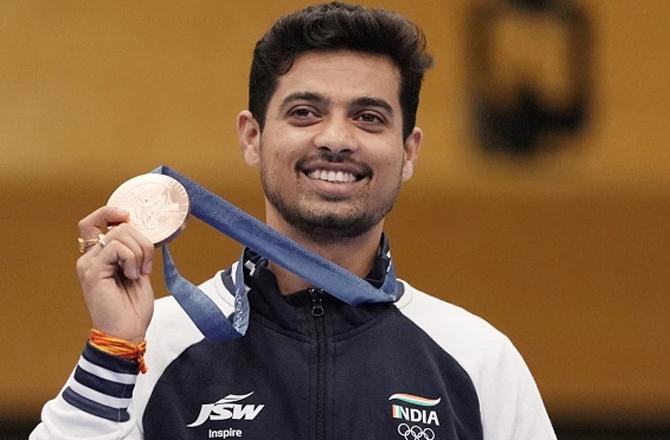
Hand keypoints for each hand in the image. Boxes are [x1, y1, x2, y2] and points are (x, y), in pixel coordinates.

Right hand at [76, 207, 154, 342]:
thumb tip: (139, 228)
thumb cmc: (133, 307)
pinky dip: (132, 258)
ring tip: (139, 273)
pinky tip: (133, 275)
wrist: (127, 332)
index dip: (111, 212)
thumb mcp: (138, 271)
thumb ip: (134, 250)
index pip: (94, 221)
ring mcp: (88, 264)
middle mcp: (88, 258)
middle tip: (146, 265)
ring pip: (119, 233)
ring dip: (140, 251)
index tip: (129, 216)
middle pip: (116, 225)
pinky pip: (116, 247)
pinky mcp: (92, 271)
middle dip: (142, 240)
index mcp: (98, 257)